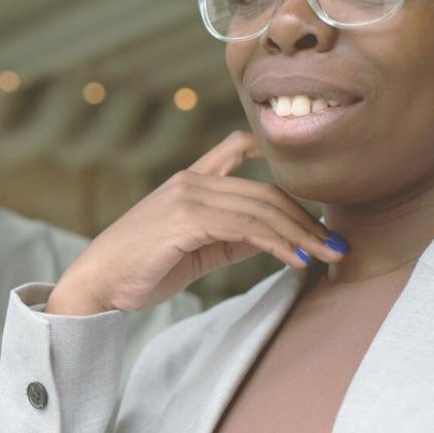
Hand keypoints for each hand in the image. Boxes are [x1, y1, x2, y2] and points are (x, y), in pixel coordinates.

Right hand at [46, 130, 343, 314]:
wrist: (97, 283)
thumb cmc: (140, 268)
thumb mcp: (194, 251)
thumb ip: (229, 239)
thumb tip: (273, 240)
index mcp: (190, 181)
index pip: (240, 150)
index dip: (278, 161)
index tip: (312, 196)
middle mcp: (190, 180)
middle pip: (265, 190)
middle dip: (307, 219)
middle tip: (337, 245)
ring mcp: (187, 196)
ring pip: (261, 208)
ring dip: (301, 234)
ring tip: (326, 256)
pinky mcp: (186, 219)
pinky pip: (245, 227)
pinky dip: (277, 243)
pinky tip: (295, 260)